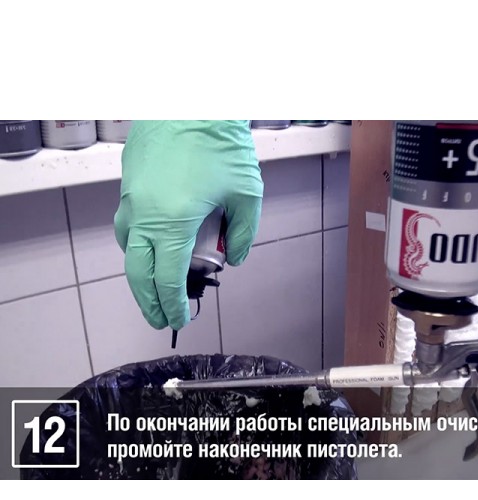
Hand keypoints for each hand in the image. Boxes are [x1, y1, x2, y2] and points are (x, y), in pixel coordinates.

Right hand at [114, 121, 262, 330]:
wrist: (188, 96)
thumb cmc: (220, 142)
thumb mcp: (247, 193)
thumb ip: (243, 234)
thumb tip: (234, 258)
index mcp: (172, 224)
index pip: (168, 280)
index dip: (174, 305)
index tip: (180, 319)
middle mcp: (143, 216)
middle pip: (137, 275)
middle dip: (149, 302)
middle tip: (160, 319)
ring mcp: (130, 199)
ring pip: (127, 248)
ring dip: (140, 273)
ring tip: (156, 285)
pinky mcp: (128, 183)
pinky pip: (127, 223)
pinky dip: (138, 243)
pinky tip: (154, 243)